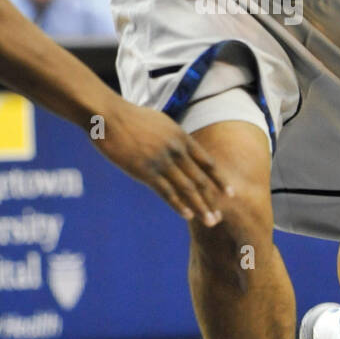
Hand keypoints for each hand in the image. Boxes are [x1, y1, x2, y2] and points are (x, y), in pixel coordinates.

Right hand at [93, 99, 233, 224]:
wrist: (109, 116)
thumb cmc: (131, 118)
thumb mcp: (160, 123)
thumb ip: (173, 138)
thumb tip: (180, 147)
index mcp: (181, 137)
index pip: (207, 163)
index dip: (219, 180)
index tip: (230, 194)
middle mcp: (176, 150)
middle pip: (200, 179)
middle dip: (211, 200)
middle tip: (220, 218)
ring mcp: (162, 161)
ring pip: (187, 188)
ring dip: (200, 207)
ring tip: (210, 222)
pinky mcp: (145, 171)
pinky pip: (166, 191)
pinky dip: (178, 205)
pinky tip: (187, 216)